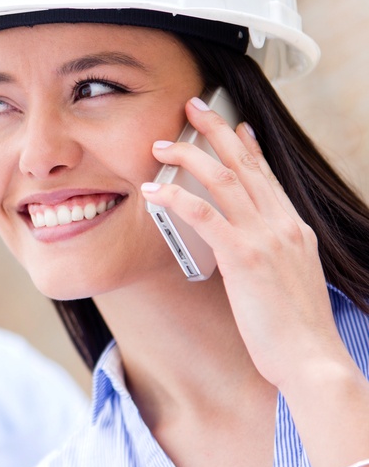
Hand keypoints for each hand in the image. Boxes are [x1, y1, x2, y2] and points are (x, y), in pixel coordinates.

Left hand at [141, 97, 347, 390]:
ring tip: (161, 144)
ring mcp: (265, 238)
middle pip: (245, 164)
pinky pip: (204, 215)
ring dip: (188, 156)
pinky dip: (176, 198)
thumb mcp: (288, 281)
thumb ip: (269, 256)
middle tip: (192, 107)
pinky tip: (154, 191)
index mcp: (294, 229)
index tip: (234, 125)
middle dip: (215, 131)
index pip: (266, 176)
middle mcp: (283, 225)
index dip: (247, 147)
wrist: (312, 359)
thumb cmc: (295, 331)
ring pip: (223, 180)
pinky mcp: (244, 257)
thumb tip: (244, 250)